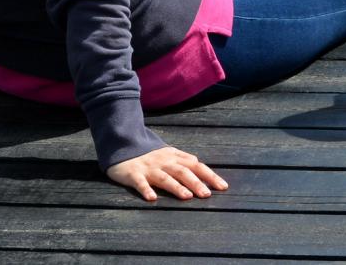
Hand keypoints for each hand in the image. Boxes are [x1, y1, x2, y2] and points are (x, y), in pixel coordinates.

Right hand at [106, 145, 227, 201]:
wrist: (122, 146)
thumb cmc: (149, 155)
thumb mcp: (168, 154)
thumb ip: (183, 159)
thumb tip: (200, 164)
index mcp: (174, 157)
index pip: (196, 166)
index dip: (209, 175)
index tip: (223, 187)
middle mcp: (164, 161)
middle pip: (182, 172)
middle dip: (196, 183)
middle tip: (207, 195)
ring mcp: (148, 168)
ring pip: (164, 177)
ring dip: (176, 187)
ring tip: (187, 196)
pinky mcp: (133, 174)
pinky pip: (139, 182)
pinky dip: (145, 190)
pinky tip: (152, 198)